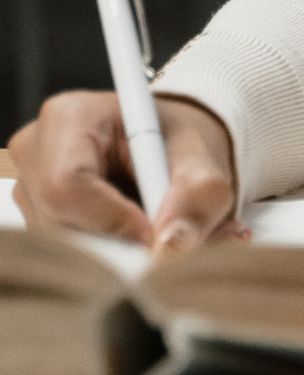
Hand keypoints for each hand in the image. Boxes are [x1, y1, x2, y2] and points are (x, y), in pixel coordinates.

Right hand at [8, 91, 241, 255]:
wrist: (170, 149)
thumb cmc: (179, 145)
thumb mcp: (202, 163)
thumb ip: (196, 198)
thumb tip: (172, 244)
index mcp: (69, 117)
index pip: (67, 186)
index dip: (112, 220)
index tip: (156, 234)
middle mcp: (36, 151)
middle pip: (60, 224)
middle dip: (119, 244)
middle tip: (170, 244)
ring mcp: (30, 186)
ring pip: (65, 245)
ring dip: (120, 253)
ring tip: (163, 234)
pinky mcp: (38, 215)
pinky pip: (68, 252)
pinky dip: (111, 256)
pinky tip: (141, 239)